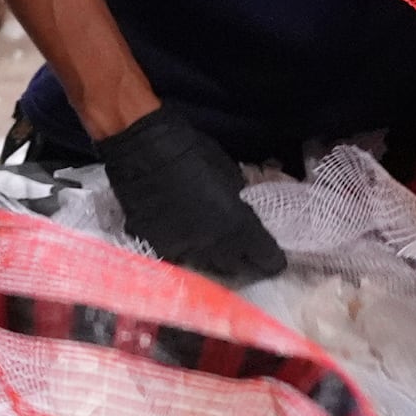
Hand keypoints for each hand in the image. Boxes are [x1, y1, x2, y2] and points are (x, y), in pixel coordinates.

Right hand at [94, 107, 283, 281]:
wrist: (143, 147)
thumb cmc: (191, 151)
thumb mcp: (230, 173)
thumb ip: (239, 202)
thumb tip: (242, 213)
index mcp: (237, 226)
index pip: (265, 258)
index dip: (271, 259)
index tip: (273, 257)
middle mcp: (212, 246)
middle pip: (236, 269)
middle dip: (244, 263)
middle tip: (245, 255)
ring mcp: (182, 249)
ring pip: (205, 266)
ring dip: (213, 258)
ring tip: (214, 249)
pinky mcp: (155, 246)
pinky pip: (176, 255)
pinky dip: (182, 250)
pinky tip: (182, 238)